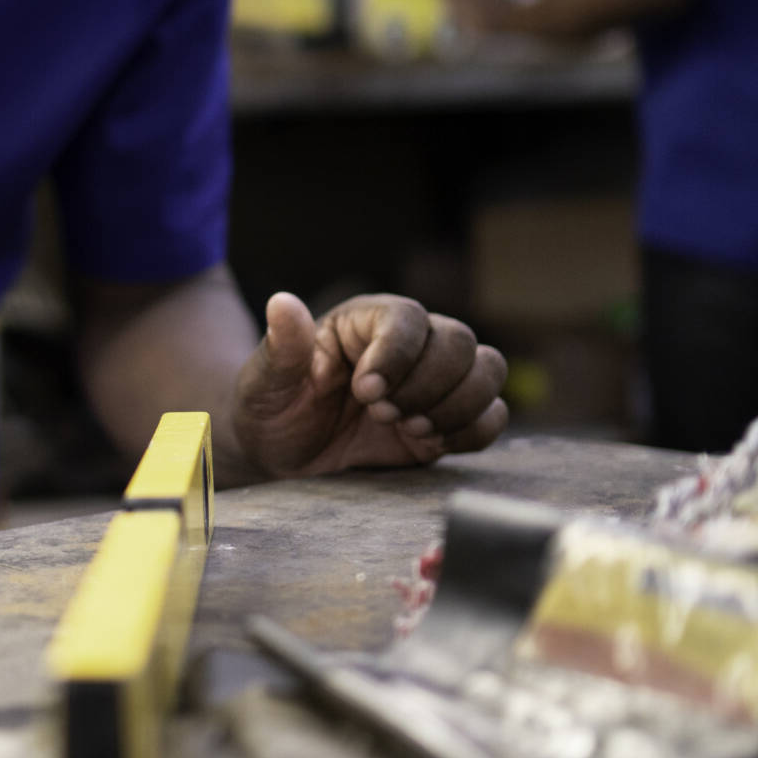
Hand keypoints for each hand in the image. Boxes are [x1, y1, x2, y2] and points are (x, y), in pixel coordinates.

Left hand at [232, 293, 507, 479]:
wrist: (285, 454)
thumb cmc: (271, 408)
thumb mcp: (265, 382)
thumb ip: (282, 348)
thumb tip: (282, 303)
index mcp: (365, 322)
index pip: (408, 317)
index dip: (397, 354)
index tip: (365, 392)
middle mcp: (410, 343)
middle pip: (459, 341)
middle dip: (427, 386)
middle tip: (383, 415)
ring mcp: (434, 380)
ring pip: (487, 370)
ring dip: (456, 406)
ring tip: (409, 430)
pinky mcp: (449, 418)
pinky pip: (492, 415)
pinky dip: (471, 431)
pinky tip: (428, 444)